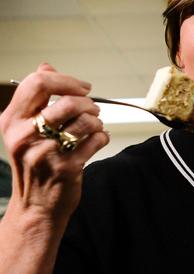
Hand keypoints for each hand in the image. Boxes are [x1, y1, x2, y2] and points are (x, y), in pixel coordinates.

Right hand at [0, 63, 108, 224]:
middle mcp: (24, 136)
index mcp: (12, 121)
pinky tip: (97, 140)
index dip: (66, 80)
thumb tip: (45, 66)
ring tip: (94, 126)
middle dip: (87, 103)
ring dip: (97, 121)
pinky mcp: (67, 168)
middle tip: (92, 111)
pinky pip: (96, 140)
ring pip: (84, 121)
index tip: (82, 87)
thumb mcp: (25, 129)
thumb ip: (35, 98)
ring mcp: (45, 153)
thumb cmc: (34, 164)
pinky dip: (102, 137)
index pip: (37, 83)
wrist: (36, 207)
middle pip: (65, 102)